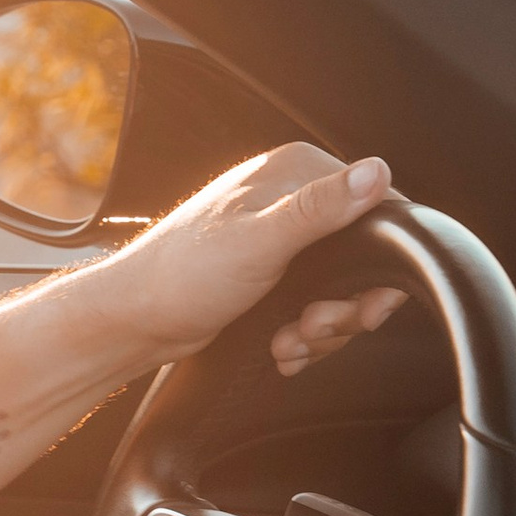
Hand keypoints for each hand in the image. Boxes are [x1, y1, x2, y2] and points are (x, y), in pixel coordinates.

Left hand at [104, 147, 404, 378]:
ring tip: (289, 340)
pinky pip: (313, 305)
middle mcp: (291, 198)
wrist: (133, 321)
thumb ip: (320, 208)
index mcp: (295, 172)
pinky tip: (281, 346)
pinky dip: (304, 336)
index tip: (370, 302)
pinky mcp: (272, 274)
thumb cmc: (182, 276)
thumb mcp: (260, 241)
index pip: (378, 207)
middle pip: (362, 257)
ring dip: (322, 329)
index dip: (381, 264)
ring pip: (339, 289)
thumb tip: (378, 169)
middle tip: (314, 326)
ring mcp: (281, 237)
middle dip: (344, 307)